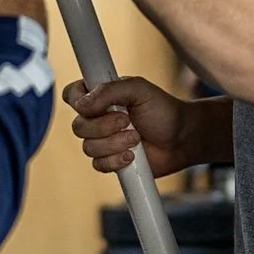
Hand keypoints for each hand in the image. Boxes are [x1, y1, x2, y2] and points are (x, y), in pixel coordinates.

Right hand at [65, 76, 192, 176]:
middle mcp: (97, 118)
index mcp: (100, 95)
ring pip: (88, 147)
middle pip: (78, 126)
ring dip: (114, 144)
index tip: (97, 105)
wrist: (182, 139)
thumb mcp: (139, 89)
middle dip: (104, 127)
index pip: (72, 95)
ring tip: (136, 138)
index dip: (78, 102)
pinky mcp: (109, 161)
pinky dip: (116, 161)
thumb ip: (109, 90)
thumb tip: (83, 104)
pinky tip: (133, 156)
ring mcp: (102, 141)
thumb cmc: (163, 110)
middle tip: (127, 121)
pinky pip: (98, 165)